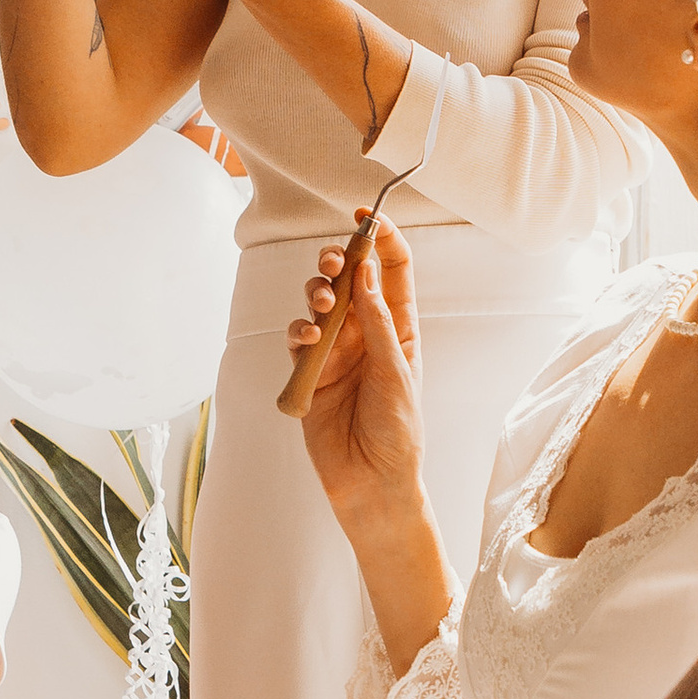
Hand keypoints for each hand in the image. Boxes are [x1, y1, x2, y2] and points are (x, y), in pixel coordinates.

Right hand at [290, 222, 428, 526]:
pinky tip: (307, 340)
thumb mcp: (397, 373)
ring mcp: (336, 351)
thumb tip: (365, 270)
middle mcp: (366, 333)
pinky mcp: (310, 372)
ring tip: (319, 303)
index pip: (391, 270)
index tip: (367, 215)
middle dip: (338, 261)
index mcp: (400, 328)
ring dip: (315, 293)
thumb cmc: (397, 432)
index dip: (382, 238)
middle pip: (349, 279)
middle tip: (333, 263)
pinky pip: (298, 339)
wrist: (372, 483)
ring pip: (318, 303)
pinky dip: (298, 332)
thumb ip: (378, 322)